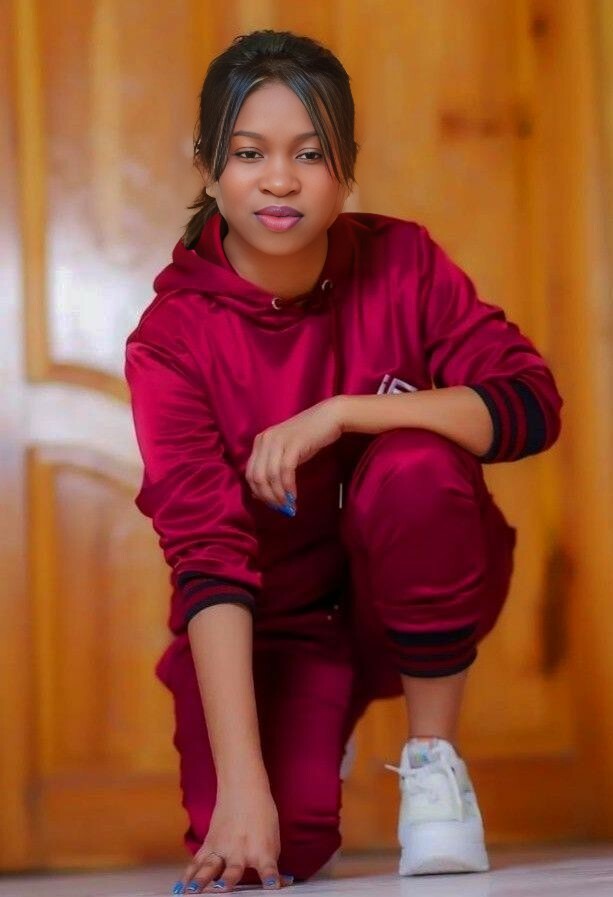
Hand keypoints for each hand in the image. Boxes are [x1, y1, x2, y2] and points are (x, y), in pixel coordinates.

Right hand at [177, 785, 292, 891]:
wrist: (243, 789)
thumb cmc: (262, 815)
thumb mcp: (273, 840)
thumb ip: (270, 865)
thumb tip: (278, 885)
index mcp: (262, 851)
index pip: (268, 869)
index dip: (271, 878)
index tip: (273, 886)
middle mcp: (241, 852)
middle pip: (233, 870)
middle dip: (227, 881)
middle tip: (222, 887)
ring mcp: (222, 849)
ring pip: (209, 867)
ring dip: (201, 880)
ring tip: (192, 891)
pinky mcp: (209, 844)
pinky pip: (197, 862)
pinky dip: (188, 875)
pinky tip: (181, 887)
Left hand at [246, 396, 344, 508]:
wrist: (329, 417)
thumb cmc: (309, 436)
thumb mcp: (286, 451)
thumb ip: (273, 467)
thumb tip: (262, 493)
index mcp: (260, 441)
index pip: (250, 473)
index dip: (258, 492)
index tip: (271, 504)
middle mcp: (265, 440)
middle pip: (257, 477)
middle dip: (267, 497)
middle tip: (280, 508)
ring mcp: (278, 440)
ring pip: (270, 476)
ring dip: (278, 495)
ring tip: (288, 505)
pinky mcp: (293, 444)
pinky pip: (285, 471)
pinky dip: (288, 487)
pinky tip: (294, 495)